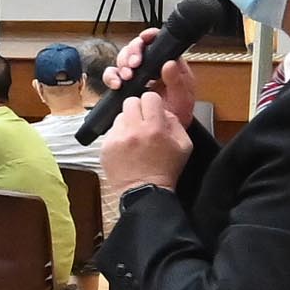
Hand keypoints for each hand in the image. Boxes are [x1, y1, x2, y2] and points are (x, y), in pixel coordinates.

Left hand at [91, 83, 196, 203]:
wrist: (145, 193)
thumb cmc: (166, 171)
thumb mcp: (184, 146)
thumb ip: (176, 122)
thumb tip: (163, 110)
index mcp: (155, 128)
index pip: (149, 97)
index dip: (152, 103)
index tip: (153, 112)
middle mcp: (134, 130)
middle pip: (130, 102)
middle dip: (138, 110)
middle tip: (142, 123)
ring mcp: (117, 138)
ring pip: (120, 116)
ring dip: (127, 123)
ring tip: (134, 139)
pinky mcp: (105, 147)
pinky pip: (111, 132)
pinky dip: (119, 137)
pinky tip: (126, 149)